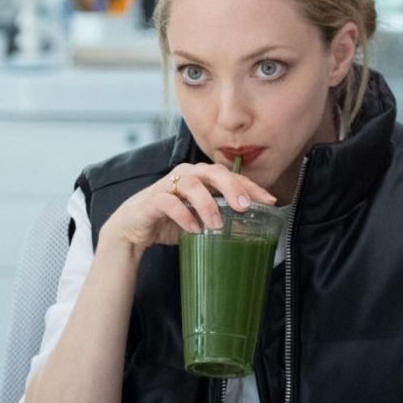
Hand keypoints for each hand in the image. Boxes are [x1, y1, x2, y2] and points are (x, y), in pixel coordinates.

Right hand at [98, 163, 276, 250]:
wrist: (133, 228)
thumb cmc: (169, 220)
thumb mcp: (199, 216)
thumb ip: (221, 214)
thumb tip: (253, 227)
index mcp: (201, 177)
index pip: (230, 176)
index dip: (251, 186)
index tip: (269, 201)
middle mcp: (186, 176)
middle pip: (212, 172)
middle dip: (232, 187)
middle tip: (245, 206)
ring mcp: (168, 186)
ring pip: (192, 185)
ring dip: (208, 205)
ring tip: (217, 225)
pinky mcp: (153, 200)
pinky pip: (170, 203)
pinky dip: (184, 216)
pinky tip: (194, 230)